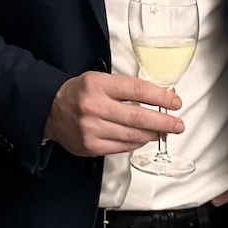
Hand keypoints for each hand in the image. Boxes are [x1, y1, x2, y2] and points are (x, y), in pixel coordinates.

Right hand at [43, 72, 182, 158]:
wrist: (50, 110)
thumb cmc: (79, 93)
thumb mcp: (99, 80)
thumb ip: (126, 88)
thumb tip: (161, 97)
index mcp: (97, 84)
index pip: (137, 90)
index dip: (160, 97)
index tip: (175, 102)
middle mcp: (94, 106)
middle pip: (138, 117)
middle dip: (164, 122)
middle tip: (178, 124)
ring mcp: (91, 128)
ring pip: (132, 135)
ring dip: (152, 134)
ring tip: (163, 132)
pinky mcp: (91, 146)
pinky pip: (122, 147)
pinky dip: (137, 143)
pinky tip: (143, 138)